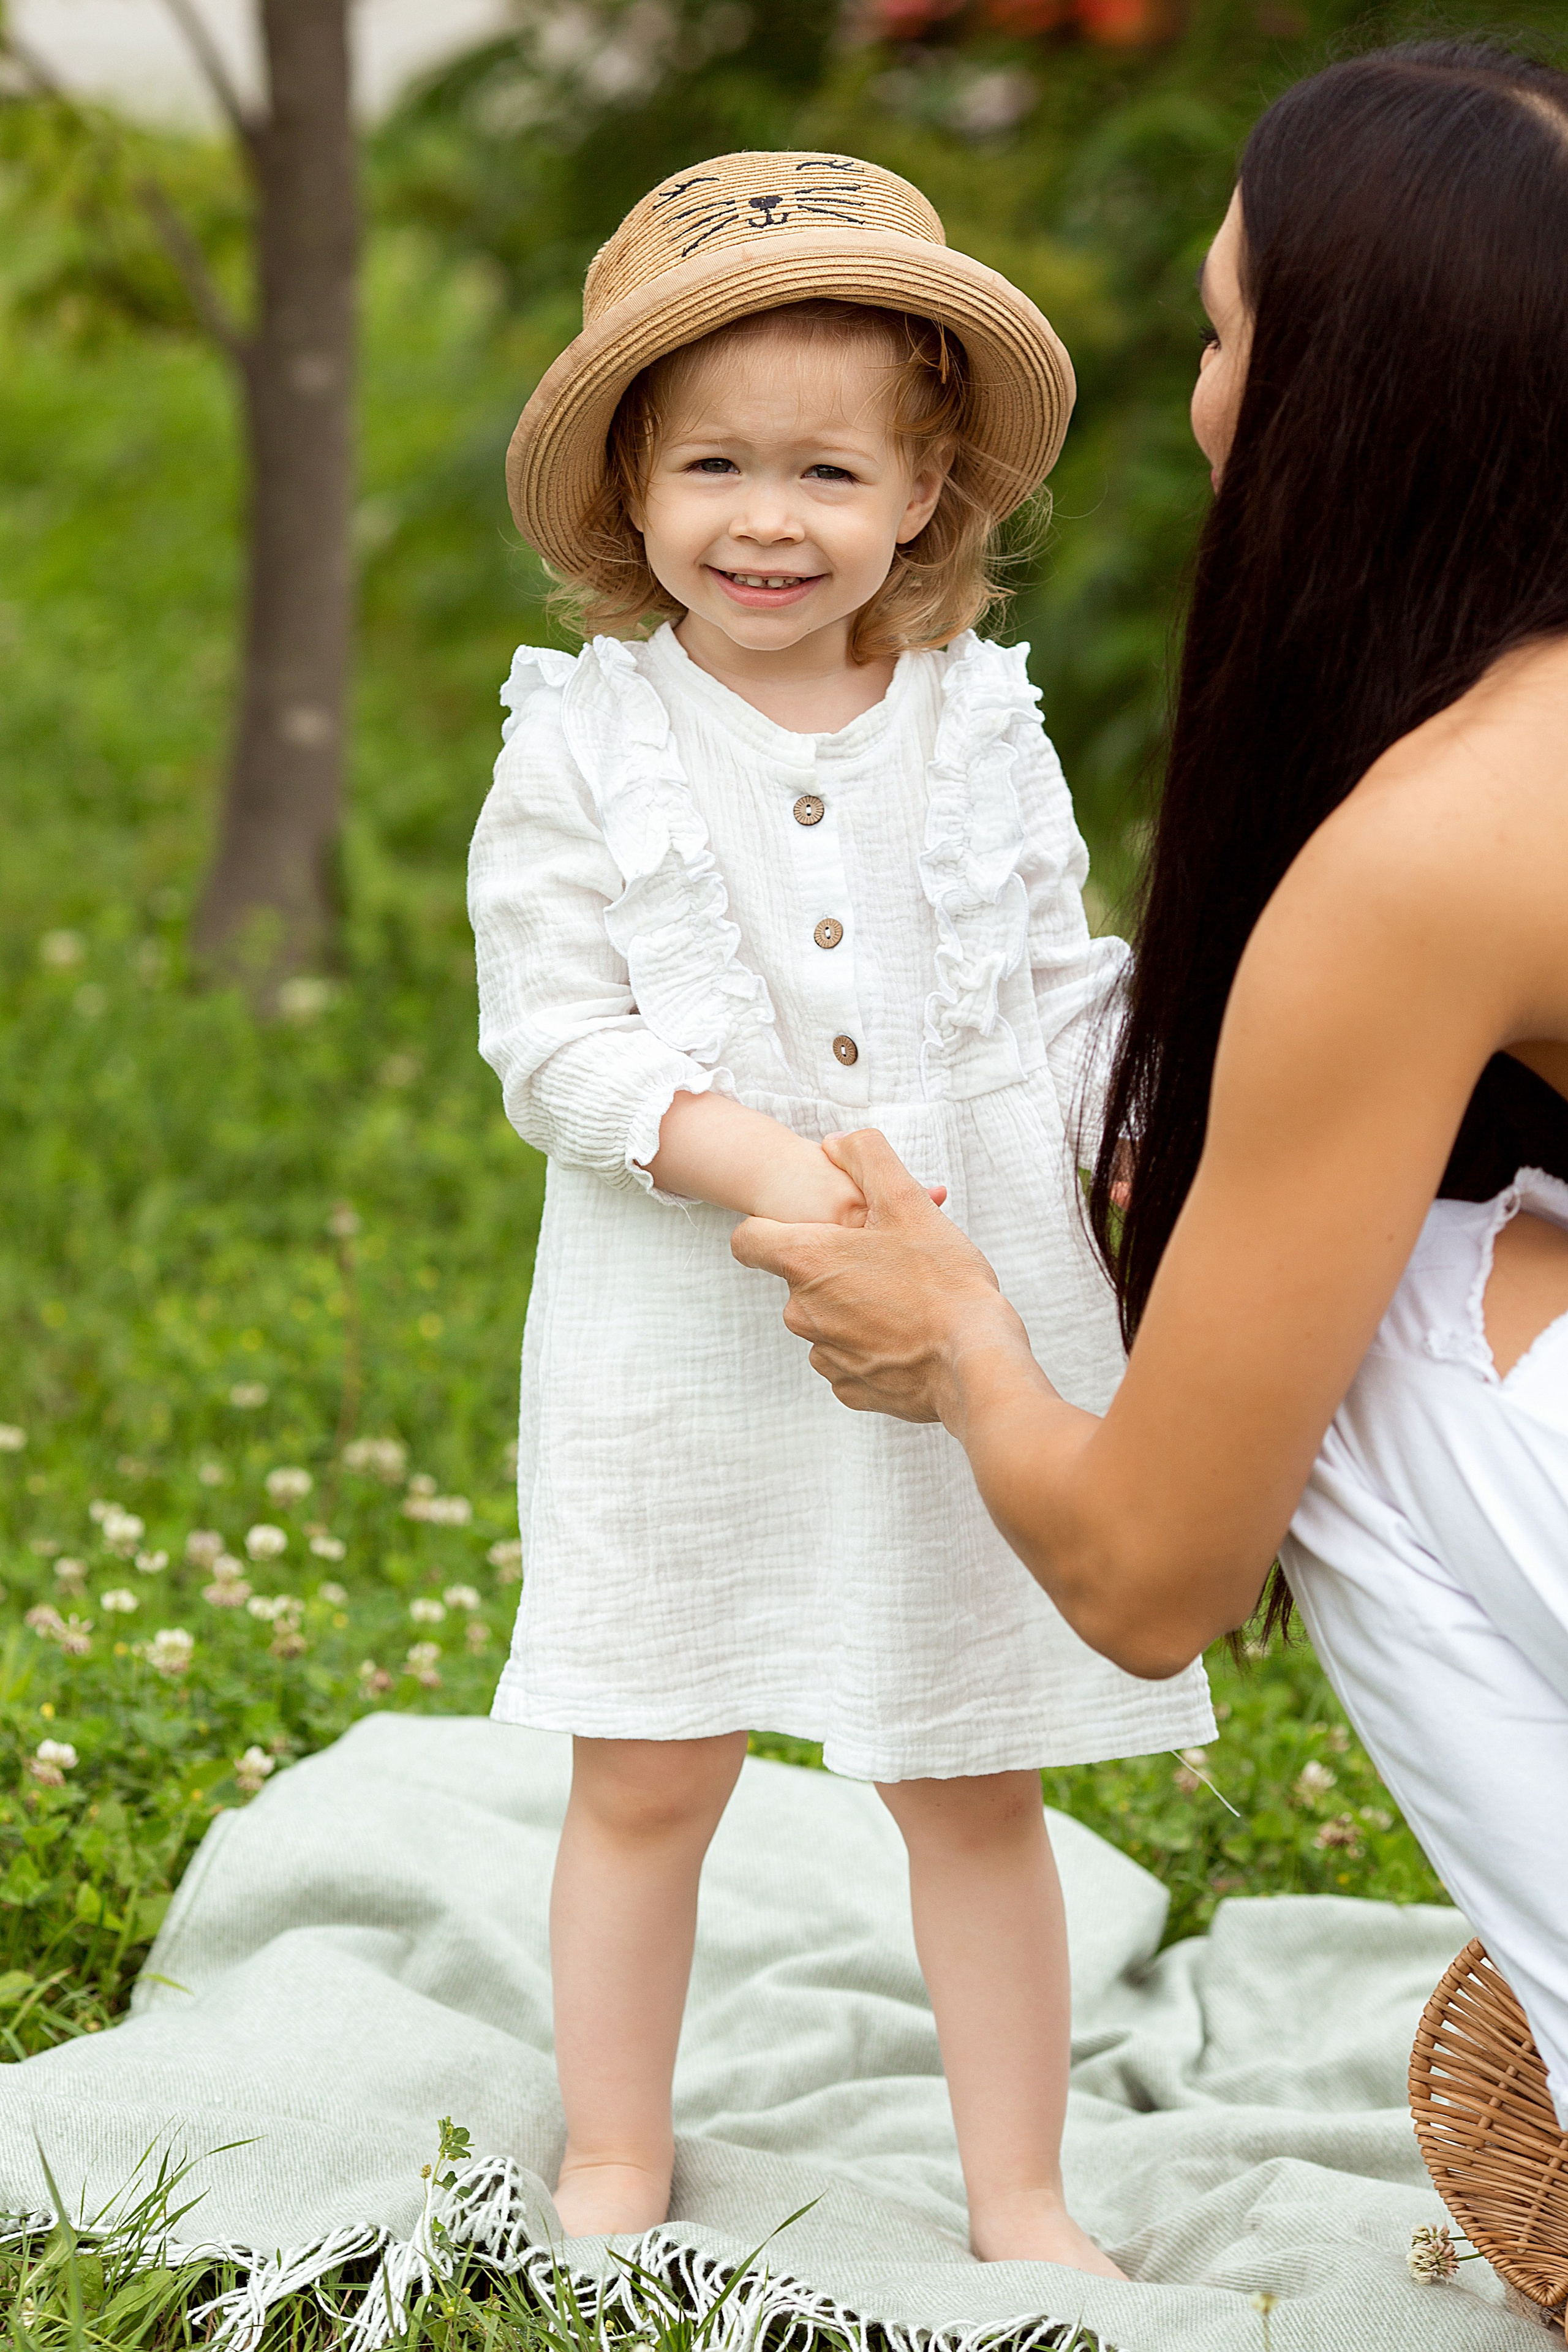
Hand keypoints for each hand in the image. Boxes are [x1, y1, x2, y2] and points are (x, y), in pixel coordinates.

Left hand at [732, 1129, 1026, 1422]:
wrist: (975, 1362)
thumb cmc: (942, 1280)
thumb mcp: (908, 1202)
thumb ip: (866, 1157)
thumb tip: (836, 1143)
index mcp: (807, 1262)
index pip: (748, 1240)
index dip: (771, 1227)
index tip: (812, 1229)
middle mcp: (802, 1313)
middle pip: (798, 1279)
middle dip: (835, 1267)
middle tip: (889, 1262)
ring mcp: (825, 1356)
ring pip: (826, 1319)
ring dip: (854, 1307)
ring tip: (906, 1301)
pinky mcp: (850, 1388)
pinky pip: (849, 1357)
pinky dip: (872, 1345)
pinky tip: (910, 1336)